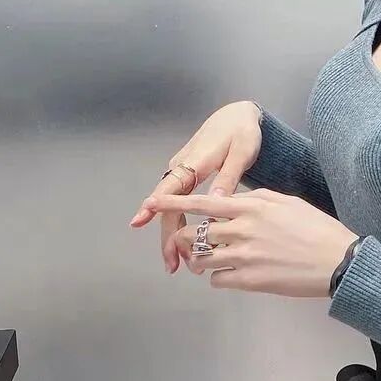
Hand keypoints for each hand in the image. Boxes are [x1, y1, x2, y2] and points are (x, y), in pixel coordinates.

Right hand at [128, 100, 263, 274]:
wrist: (238, 116)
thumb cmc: (242, 133)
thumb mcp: (241, 154)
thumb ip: (228, 179)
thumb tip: (216, 204)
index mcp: (193, 162)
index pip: (169, 187)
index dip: (154, 206)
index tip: (139, 222)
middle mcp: (181, 167)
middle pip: (168, 206)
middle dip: (167, 236)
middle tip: (172, 264)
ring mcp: (182, 171)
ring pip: (172, 207)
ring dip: (173, 233)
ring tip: (179, 260)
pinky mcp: (187, 175)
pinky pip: (178, 202)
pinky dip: (180, 222)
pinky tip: (187, 241)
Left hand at [140, 188, 359, 297]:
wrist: (337, 260)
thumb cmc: (318, 229)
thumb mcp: (288, 202)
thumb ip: (257, 198)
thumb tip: (235, 201)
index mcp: (252, 206)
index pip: (202, 202)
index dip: (174, 203)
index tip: (153, 202)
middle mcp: (242, 229)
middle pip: (194, 234)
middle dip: (185, 240)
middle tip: (189, 245)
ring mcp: (244, 256)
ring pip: (201, 259)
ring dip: (199, 261)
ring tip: (209, 262)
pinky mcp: (249, 280)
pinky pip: (217, 280)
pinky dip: (218, 277)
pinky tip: (232, 274)